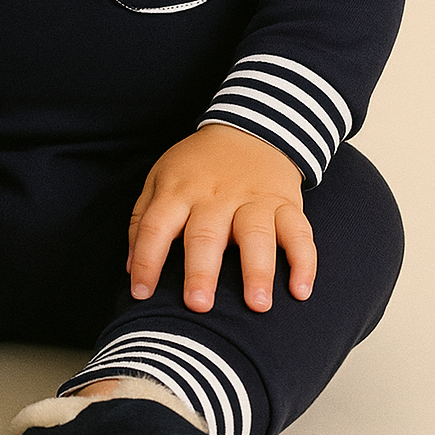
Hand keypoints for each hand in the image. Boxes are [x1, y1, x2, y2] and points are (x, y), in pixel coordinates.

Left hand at [126, 123, 315, 313]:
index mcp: (179, 190)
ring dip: (257, 270)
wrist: (249, 129)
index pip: (156, 226)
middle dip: (201, 271)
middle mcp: (215, 196)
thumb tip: (131, 270)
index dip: (147, 260)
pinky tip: (301, 291)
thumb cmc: (197, 167)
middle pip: (206, 234)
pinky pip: (299, 232)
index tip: (142, 294)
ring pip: (256, 234)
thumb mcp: (160, 178)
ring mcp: (253, 199)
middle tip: (198, 305)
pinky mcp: (285, 203)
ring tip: (257, 305)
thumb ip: (142, 221)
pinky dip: (304, 261)